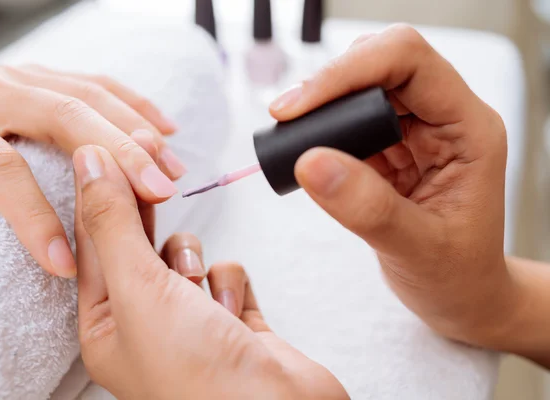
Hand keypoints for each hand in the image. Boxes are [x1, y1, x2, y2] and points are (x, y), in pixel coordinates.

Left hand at [0, 64, 185, 277]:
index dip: (33, 218)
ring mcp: (22, 76)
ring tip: (169, 173)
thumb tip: (32, 253)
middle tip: (159, 194)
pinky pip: (100, 84)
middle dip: (118, 156)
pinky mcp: (45, 76)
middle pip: (63, 115)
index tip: (64, 265)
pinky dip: (137, 107)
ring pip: (90, 96)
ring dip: (138, 134)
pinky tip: (166, 130)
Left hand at [73, 145, 347, 399]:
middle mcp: (145, 324)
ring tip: (198, 290)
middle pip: (140, 246)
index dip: (101, 195)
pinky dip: (229, 284)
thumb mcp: (139, 288)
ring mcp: (191, 321)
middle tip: (154, 172)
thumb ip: (114, 222)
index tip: (111, 149)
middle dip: (148, 220)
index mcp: (106, 326)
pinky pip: (225, 273)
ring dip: (195, 262)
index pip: (93, 245)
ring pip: (187, 255)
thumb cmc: (196, 373)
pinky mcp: (233, 318)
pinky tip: (233, 313)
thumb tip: (88, 162)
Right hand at [270, 25, 511, 347]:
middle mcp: (443, 116)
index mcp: (467, 128)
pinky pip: (348, 118)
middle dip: (329, 82)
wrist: (460, 294)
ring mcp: (415, 128)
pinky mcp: (389, 145)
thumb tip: (310, 162)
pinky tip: (305, 150)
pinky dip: (320, 127)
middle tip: (286, 117)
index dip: (348, 72)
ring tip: (291, 134)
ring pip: (360, 84)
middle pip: (380, 62)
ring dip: (321, 103)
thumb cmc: (457, 274)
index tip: (297, 108)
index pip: (408, 62)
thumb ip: (367, 208)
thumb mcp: (417, 249)